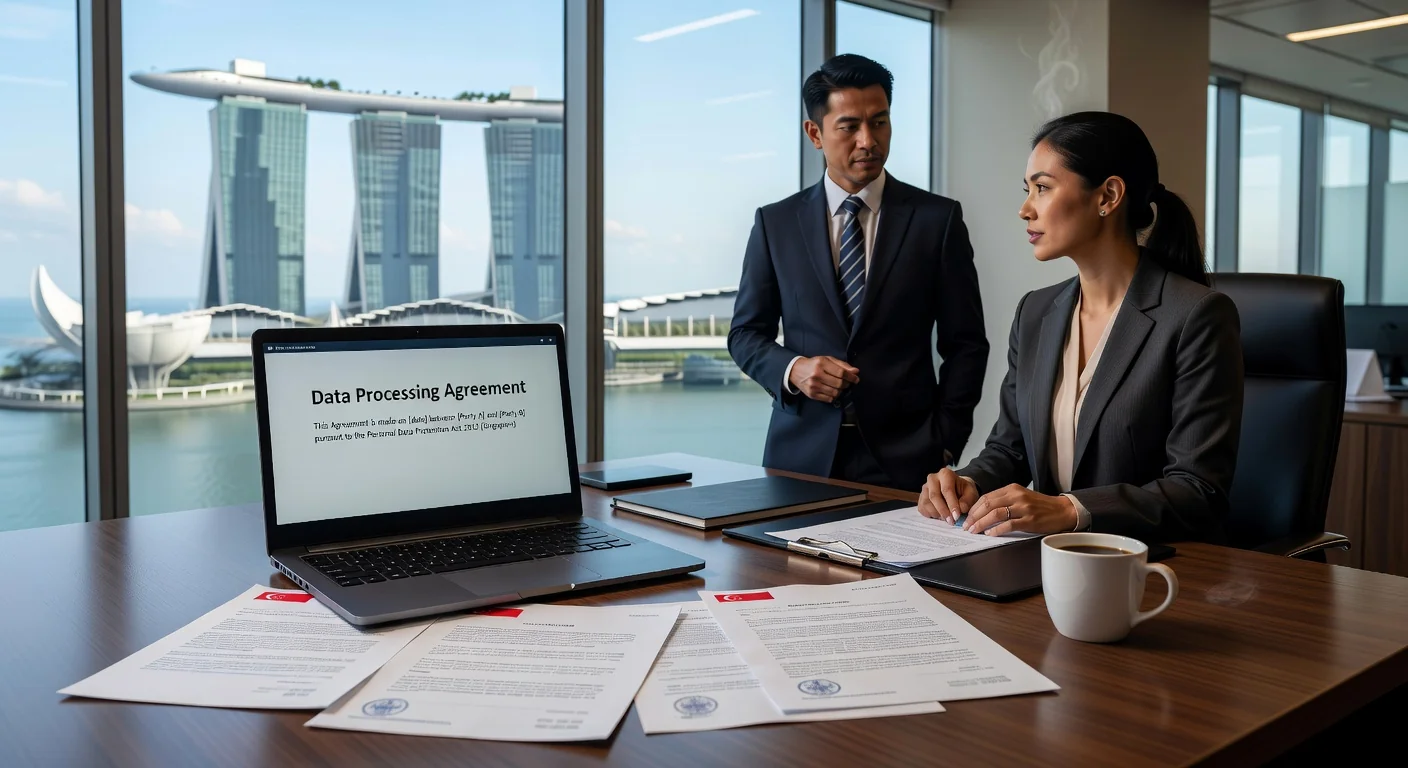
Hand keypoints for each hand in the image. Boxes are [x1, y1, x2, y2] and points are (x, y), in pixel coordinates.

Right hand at [788, 356, 859, 402]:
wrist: (795, 371)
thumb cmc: (814, 364)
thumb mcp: (827, 360)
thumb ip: (842, 365)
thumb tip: (856, 371)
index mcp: (821, 363)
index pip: (841, 372)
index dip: (851, 377)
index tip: (856, 379)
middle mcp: (817, 375)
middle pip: (839, 384)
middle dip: (846, 384)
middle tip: (846, 382)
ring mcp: (813, 386)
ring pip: (835, 393)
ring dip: (840, 390)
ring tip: (838, 386)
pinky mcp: (812, 394)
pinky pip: (829, 399)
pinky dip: (833, 396)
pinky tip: (831, 390)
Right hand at [918, 468, 977, 524]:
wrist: (957, 490)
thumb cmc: (964, 491)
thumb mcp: (971, 494)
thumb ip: (967, 501)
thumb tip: (960, 509)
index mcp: (945, 474)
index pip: (946, 489)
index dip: (951, 504)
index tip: (956, 516)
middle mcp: (932, 479)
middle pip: (934, 496)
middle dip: (943, 511)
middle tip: (951, 521)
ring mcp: (924, 488)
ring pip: (927, 503)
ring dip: (937, 514)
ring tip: (948, 519)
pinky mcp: (920, 498)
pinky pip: (923, 509)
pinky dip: (931, 515)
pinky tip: (940, 516)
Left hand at [963, 484, 1077, 535]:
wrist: (1062, 510)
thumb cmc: (1040, 505)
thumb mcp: (1021, 497)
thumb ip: (1004, 500)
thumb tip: (982, 511)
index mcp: (1012, 489)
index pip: (987, 497)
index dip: (974, 508)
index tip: (967, 517)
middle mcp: (1017, 496)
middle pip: (988, 505)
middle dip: (974, 517)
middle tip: (966, 526)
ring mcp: (1023, 508)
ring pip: (995, 514)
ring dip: (981, 524)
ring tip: (974, 531)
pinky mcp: (1030, 520)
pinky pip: (1009, 525)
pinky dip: (996, 530)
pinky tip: (990, 534)